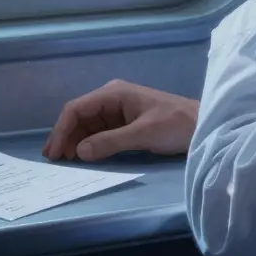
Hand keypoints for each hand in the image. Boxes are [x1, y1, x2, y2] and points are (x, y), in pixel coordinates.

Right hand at [42, 79, 199, 161]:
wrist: (202, 127)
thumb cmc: (175, 125)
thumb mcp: (142, 134)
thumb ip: (110, 142)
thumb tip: (79, 152)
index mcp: (114, 93)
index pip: (77, 108)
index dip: (61, 129)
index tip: (54, 152)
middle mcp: (112, 98)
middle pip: (80, 116)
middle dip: (65, 136)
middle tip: (55, 161)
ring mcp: (118, 111)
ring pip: (88, 126)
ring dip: (75, 141)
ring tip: (65, 162)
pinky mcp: (124, 123)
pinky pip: (99, 133)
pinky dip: (89, 144)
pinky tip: (83, 157)